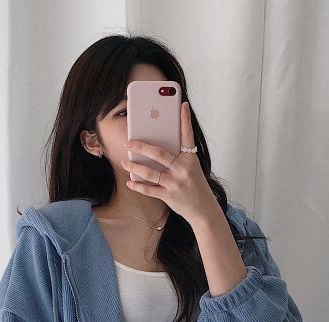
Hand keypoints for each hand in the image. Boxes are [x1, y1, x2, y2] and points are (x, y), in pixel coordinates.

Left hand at [120, 101, 218, 225]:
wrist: (203, 210)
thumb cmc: (195, 186)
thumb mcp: (192, 168)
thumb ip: (179, 156)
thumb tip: (158, 146)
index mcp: (190, 160)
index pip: (188, 137)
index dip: (185, 120)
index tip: (182, 105)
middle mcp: (183, 170)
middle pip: (159, 154)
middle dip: (141, 146)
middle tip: (129, 141)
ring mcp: (175, 183)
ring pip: (151, 172)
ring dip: (135, 166)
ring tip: (124, 160)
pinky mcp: (169, 196)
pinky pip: (150, 190)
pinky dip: (138, 186)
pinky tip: (129, 181)